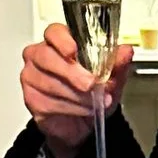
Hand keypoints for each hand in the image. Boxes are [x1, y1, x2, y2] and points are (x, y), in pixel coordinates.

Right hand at [22, 20, 129, 157]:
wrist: (84, 125)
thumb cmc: (93, 94)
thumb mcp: (112, 78)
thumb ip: (118, 64)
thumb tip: (126, 51)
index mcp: (59, 43)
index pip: (53, 32)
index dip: (61, 40)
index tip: (73, 50)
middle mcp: (40, 55)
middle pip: (46, 56)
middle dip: (71, 72)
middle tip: (91, 84)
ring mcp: (31, 76)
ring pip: (49, 81)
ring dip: (75, 94)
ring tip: (92, 102)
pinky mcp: (30, 98)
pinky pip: (47, 101)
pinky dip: (69, 107)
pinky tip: (81, 110)